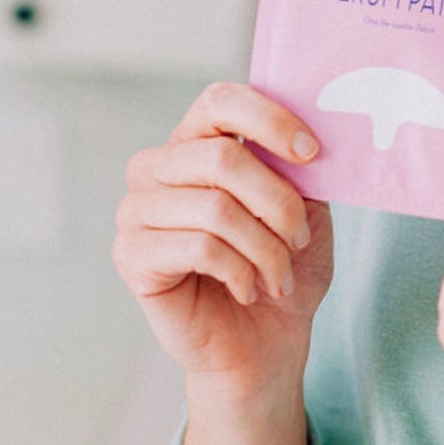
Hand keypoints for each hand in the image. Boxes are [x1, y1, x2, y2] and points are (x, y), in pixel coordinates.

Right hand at [113, 82, 332, 397]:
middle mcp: (159, 166)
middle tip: (300, 236)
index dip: (269, 120)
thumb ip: (298, 167)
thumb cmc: (284, 265)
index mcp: (199, 141)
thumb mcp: (306, 206)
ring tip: (279, 274)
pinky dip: (241, 270)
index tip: (312, 152)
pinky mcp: (131, 255)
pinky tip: (248, 288)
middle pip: (222, 157)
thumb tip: (309, 135)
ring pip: (215, 207)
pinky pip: (198, 247)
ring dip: (266, 246)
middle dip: (278, 201)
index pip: (220, 101)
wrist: (264, 342)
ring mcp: (137, 210)